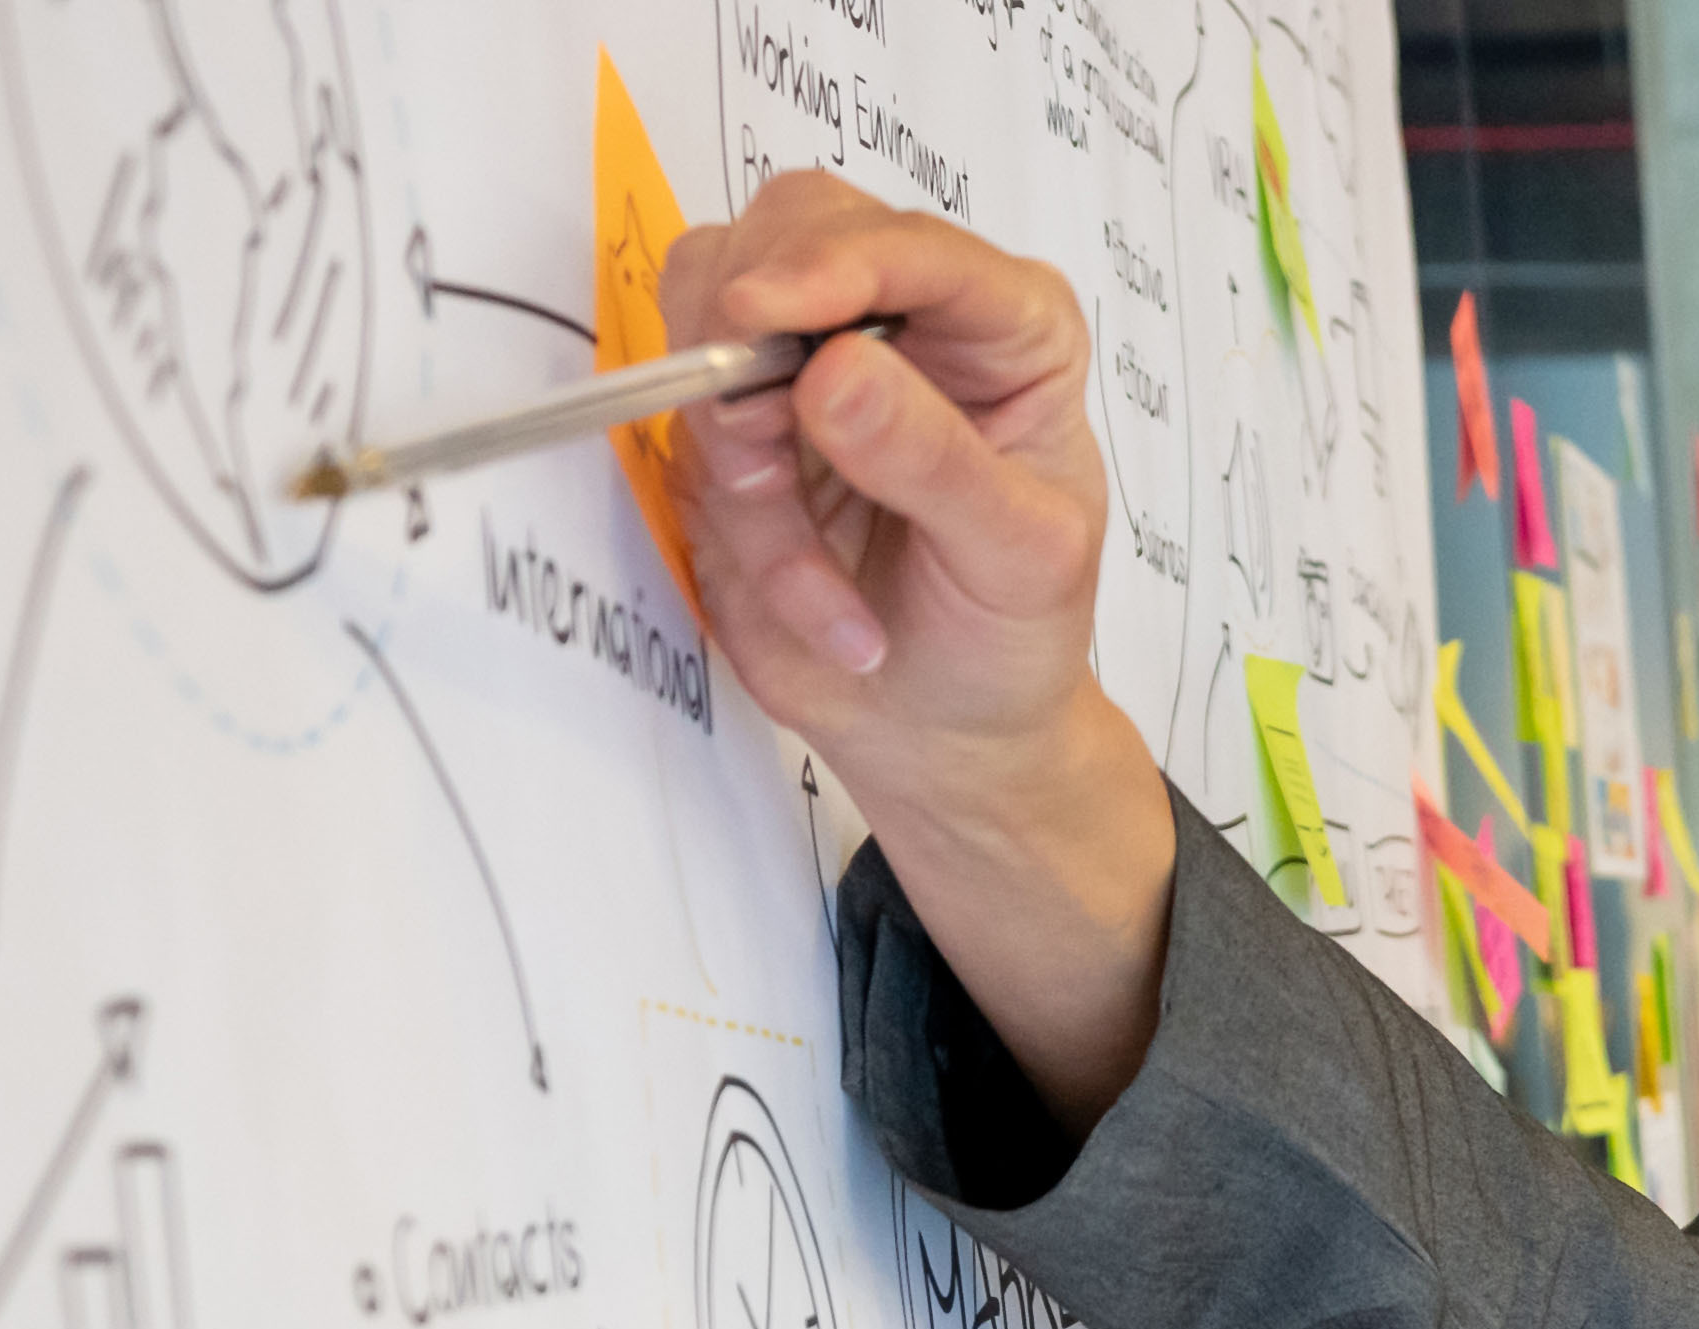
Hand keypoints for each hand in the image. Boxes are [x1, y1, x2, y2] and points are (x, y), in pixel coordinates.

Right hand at [648, 175, 1171, 1089]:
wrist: (945, 728)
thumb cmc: (1009, 633)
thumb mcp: (1015, 558)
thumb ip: (933, 459)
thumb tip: (836, 369)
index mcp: (1007, 325)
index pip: (914, 246)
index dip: (832, 262)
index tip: (762, 311)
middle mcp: (904, 320)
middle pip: (787, 230)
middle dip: (749, 326)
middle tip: (758, 440)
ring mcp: (807, 362)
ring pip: (707, 319)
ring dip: (741, 453)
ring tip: (816, 567)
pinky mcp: (736, 423)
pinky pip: (683, 429)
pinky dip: (736, 523)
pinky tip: (813, 600)